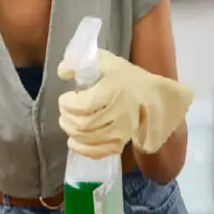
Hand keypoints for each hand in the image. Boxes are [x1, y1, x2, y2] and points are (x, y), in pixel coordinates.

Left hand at [57, 49, 192, 158]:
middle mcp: (120, 113)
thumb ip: (81, 61)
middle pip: (84, 124)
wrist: (151, 94)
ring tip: (67, 122)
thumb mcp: (105, 61)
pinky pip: (98, 152)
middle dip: (67, 118)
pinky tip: (73, 141)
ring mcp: (123, 131)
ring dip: (71, 132)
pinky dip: (82, 149)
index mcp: (114, 92)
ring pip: (89, 139)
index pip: (84, 105)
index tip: (65, 98)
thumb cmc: (125, 77)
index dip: (68, 104)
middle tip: (64, 111)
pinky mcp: (122, 142)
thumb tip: (62, 71)